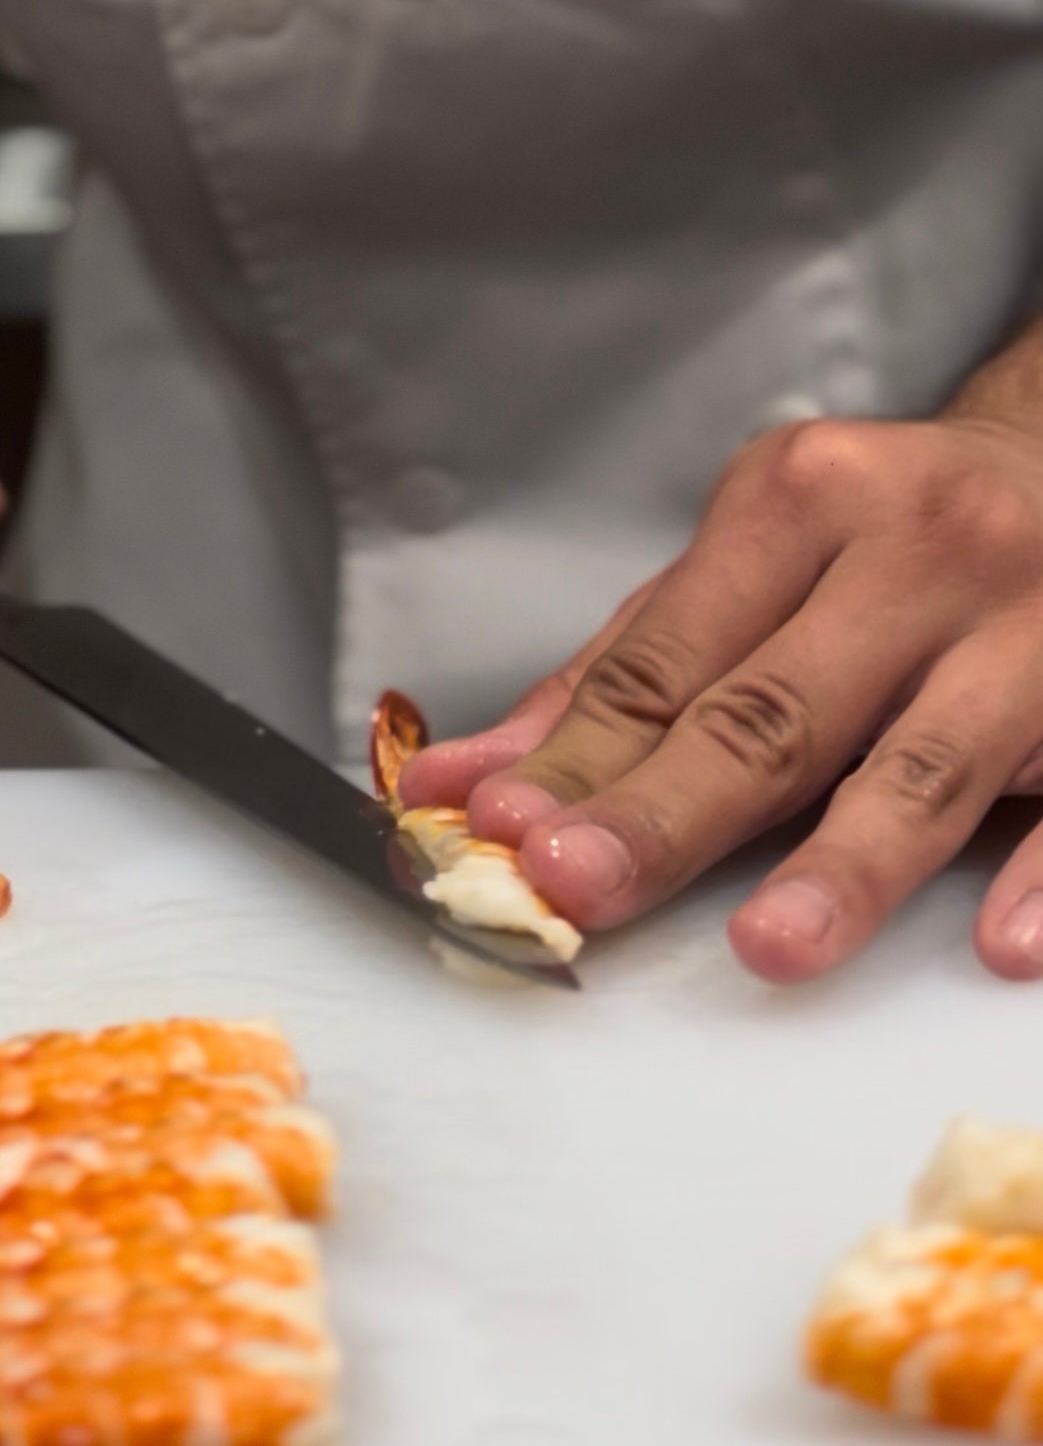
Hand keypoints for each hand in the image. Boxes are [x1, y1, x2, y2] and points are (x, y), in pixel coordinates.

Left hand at [403, 334, 1042, 982]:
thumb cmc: (883, 536)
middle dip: (668, 811)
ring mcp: (1032, 621)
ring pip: (923, 761)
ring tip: (767, 947)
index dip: (583, 755)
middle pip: (775, 709)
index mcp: (803, 498)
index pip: (670, 656)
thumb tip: (462, 785)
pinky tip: (996, 941)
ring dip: (843, 863)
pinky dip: (1041, 873)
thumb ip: (619, 677)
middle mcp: (919, 544)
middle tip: (577, 890)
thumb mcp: (749, 564)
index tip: (503, 830)